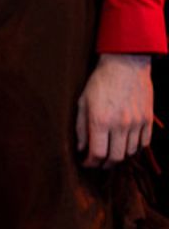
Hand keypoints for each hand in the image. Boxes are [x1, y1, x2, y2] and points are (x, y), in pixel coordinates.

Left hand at [77, 53, 153, 167]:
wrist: (126, 64)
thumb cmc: (100, 82)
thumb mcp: (82, 103)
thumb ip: (81, 128)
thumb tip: (81, 149)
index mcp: (100, 121)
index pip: (97, 153)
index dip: (90, 163)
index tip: (86, 162)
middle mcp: (120, 124)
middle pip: (115, 157)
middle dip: (104, 164)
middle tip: (98, 163)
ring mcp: (137, 122)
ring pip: (130, 152)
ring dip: (120, 157)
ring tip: (111, 153)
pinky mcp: (148, 119)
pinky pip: (144, 143)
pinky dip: (135, 149)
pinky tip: (126, 146)